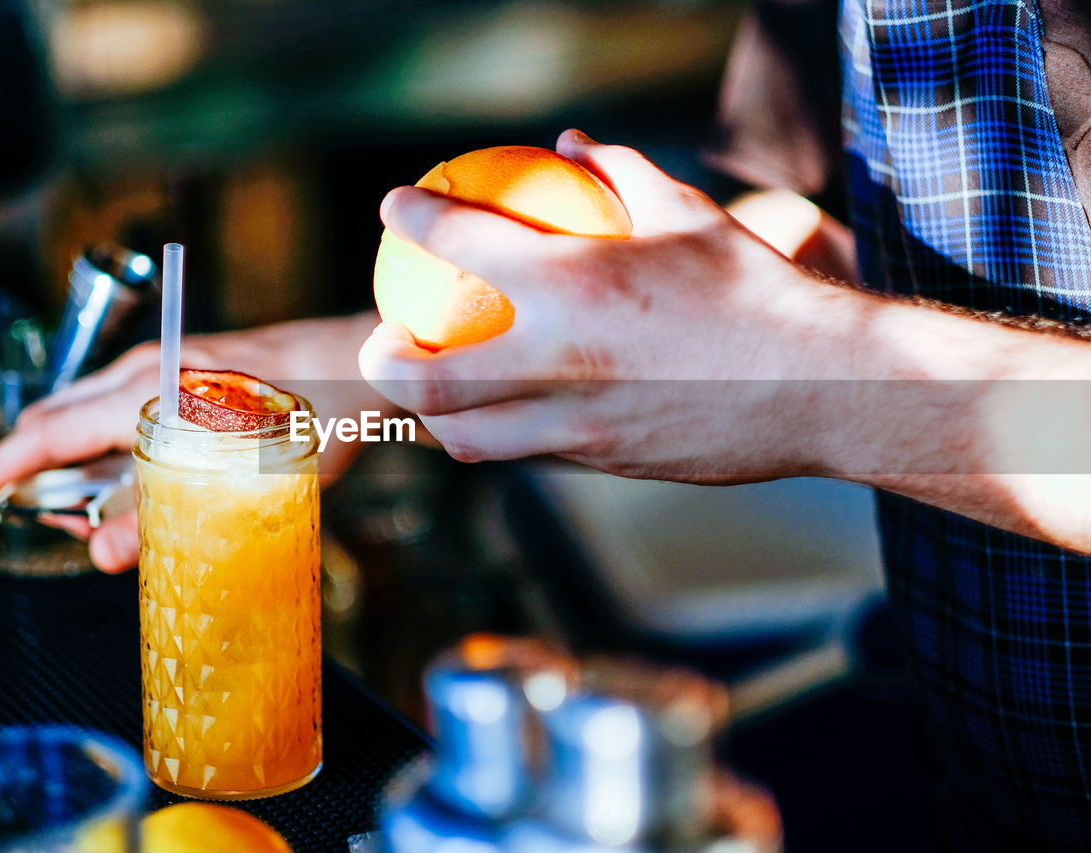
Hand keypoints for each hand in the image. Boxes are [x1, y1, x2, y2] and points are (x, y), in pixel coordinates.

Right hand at [0, 311, 390, 571]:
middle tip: (18, 520)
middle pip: (57, 421)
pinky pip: (118, 411)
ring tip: (78, 512)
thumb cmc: (318, 413)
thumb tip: (101, 552)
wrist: (364, 363)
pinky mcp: (186, 374)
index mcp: (149, 389)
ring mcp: (166, 367)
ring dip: (66, 461)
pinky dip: (101, 447)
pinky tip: (125, 480)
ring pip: (85, 415)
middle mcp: (147, 370)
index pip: (48, 434)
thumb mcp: (246, 474)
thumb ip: (167, 511)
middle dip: (26, 470)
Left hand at [358, 130, 858, 482]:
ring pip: (467, 436)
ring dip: (431, 416)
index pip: (463, 242)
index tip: (395, 209)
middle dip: (383, 361)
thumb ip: (621, 172)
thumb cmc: (756, 290)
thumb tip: (570, 142)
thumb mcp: (691, 215)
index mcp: (577, 283)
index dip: (413, 218)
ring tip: (427, 395)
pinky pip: (526, 451)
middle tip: (377, 341)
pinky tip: (502, 415)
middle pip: (431, 377)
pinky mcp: (600, 461)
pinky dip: (498, 433)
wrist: (819, 387)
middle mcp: (561, 358)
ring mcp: (576, 420)